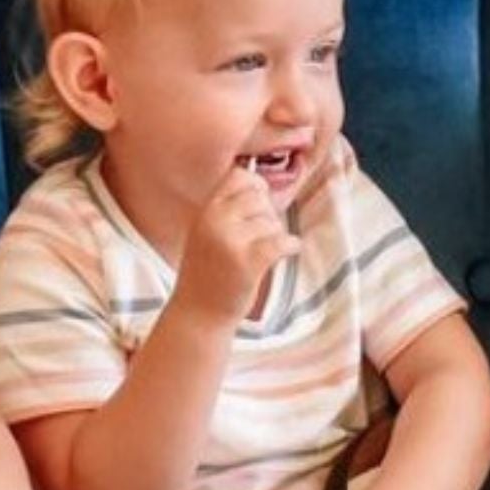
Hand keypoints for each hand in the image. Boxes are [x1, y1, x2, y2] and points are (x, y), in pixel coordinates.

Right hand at [173, 166, 300, 324]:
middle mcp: (215, 221)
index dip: (256, 185)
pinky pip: (282, 241)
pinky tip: (288, 251)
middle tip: (263, 236)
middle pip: (260, 198)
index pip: (238, 176)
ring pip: (272, 222)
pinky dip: (291, 246)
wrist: (198, 313)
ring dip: (276, 236)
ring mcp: (231, 241)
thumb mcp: (206, 233)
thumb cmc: (208, 273)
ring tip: (264, 254)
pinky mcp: (248, 262)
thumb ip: (227, 210)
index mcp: (205, 211)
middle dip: (269, 215)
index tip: (262, 201)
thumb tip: (263, 186)